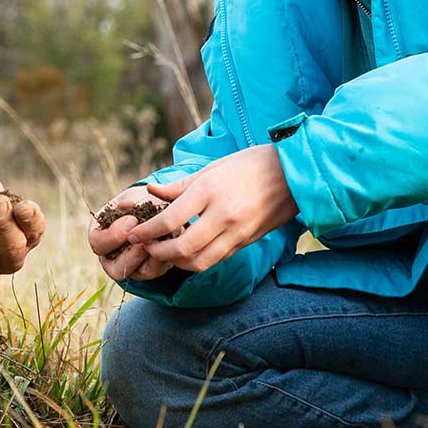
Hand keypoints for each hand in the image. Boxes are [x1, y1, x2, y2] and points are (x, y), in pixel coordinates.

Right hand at [87, 186, 174, 281]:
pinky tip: (171, 243)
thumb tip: (125, 206)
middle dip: (132, 253)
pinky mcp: (147, 270)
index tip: (132, 220)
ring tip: (162, 240)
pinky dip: (163, 259)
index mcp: (99, 234)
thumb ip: (130, 201)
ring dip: (149, 257)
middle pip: (114, 267)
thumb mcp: (134, 197)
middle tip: (148, 237)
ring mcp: (128, 266)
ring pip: (135, 273)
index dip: (113, 235)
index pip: (97, 242)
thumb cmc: (140, 201)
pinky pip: (154, 272)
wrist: (159, 208)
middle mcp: (110, 255)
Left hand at [125, 146, 296, 273]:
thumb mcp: (212, 168)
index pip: (170, 220)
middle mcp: (223, 216)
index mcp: (210, 191)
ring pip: (200, 262)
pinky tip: (187, 252)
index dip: (147, 232)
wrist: (293, 174)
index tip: (133, 234)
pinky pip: (216, 259)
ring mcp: (237, 232)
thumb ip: (180, 185)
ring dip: (178, 263)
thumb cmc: (250, 164)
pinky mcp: (247, 242)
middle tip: (146, 247)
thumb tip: (151, 191)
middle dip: (159, 253)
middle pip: (182, 249)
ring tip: (165, 253)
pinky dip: (198, 260)